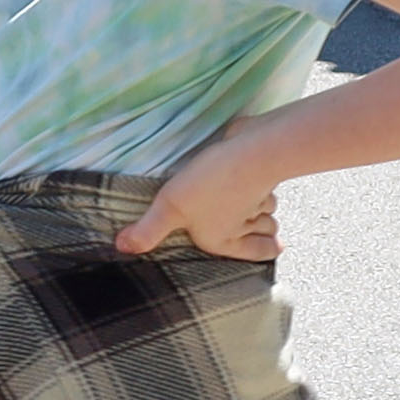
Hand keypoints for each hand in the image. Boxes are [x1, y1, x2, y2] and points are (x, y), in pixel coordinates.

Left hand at [116, 134, 281, 260]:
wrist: (251, 148)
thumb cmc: (213, 185)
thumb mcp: (171, 210)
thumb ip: (148, 231)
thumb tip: (123, 248)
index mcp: (227, 239)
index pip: (257, 251)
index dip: (265, 252)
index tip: (276, 251)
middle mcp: (247, 220)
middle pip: (266, 231)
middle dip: (267, 236)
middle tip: (271, 240)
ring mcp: (258, 195)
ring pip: (267, 208)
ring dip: (264, 212)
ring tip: (260, 216)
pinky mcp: (259, 171)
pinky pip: (264, 185)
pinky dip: (262, 188)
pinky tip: (253, 187)